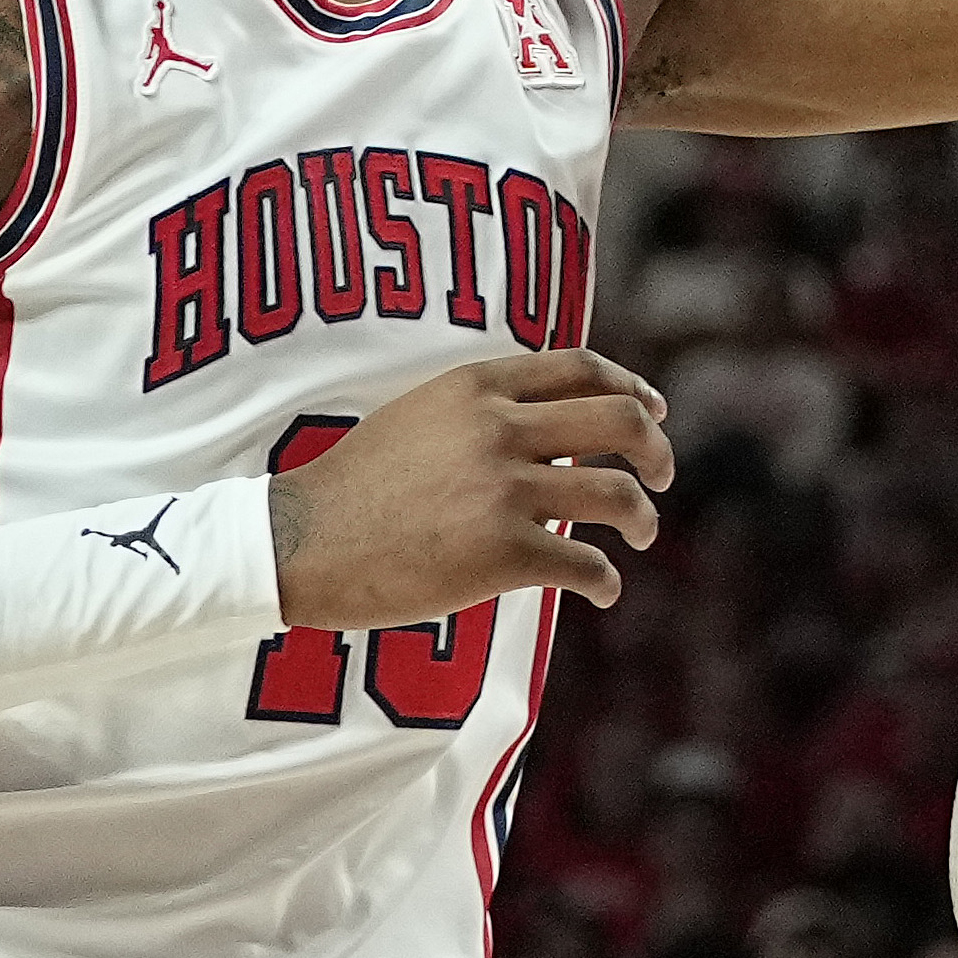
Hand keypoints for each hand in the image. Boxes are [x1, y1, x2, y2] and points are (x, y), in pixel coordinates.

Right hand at [265, 349, 672, 623]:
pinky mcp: (499, 553)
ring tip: (642, 532)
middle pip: (620, 422)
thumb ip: (482, 410)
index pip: (582, 369)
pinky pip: (582, 564)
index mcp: (478, 387)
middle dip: (656, 449)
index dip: (631, 387)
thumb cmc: (351, 485)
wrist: (295, 543)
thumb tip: (551, 426)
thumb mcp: (419, 416)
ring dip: (642, 517)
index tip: (654, 410)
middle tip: (662, 474)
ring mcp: (502, 491)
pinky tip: (603, 588)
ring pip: (615, 495)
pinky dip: (604, 579)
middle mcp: (500, 429)